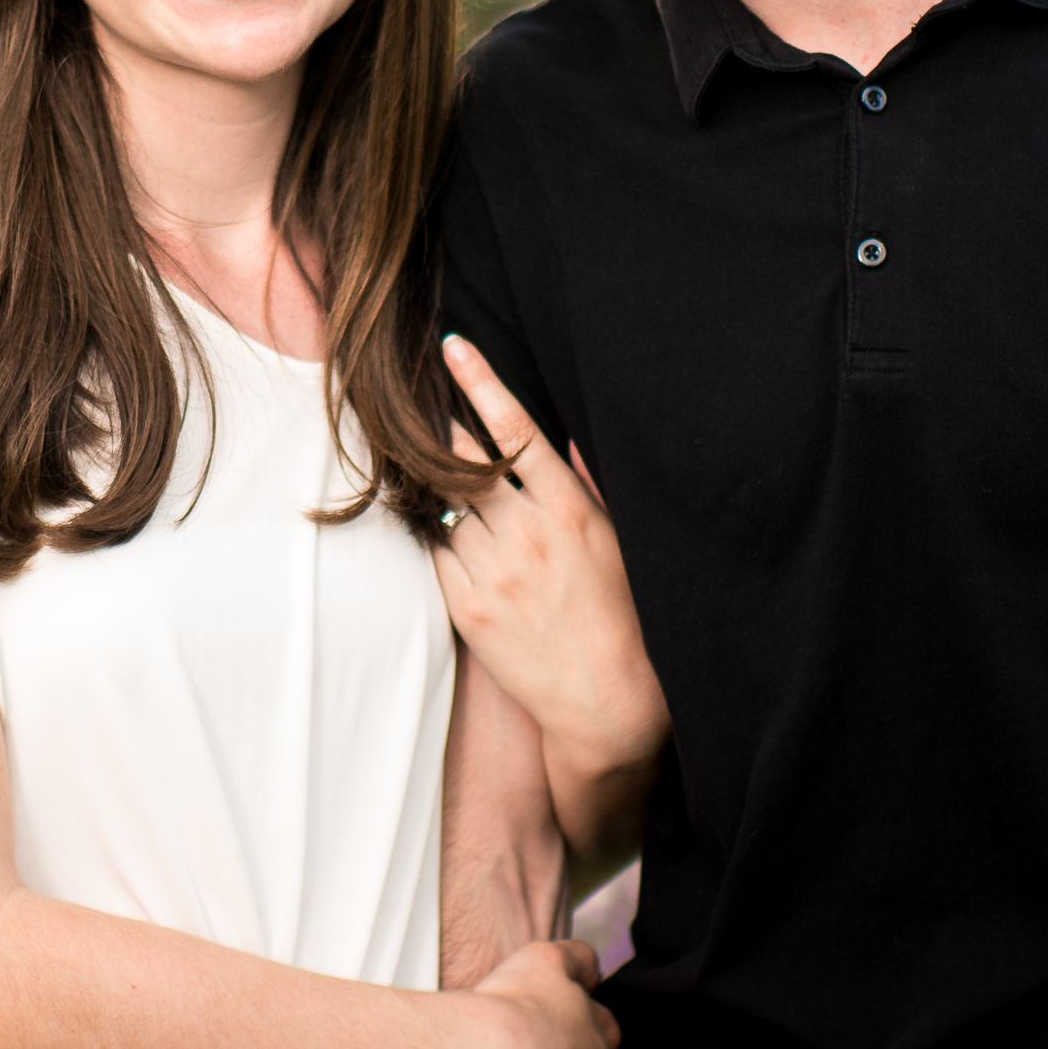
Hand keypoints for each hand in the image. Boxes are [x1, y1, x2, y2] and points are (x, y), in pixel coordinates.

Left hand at [435, 337, 667, 788]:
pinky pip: (437, 553)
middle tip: (423, 408)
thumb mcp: (619, 541)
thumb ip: (586, 486)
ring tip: (444, 488)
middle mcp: (528, 534)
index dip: (481, 382)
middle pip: (465, 462)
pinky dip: (439, 537)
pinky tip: (452, 536)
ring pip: (445, 507)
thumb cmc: (624, 615)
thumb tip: (566, 439)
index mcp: (570, 510)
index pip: (516, 431)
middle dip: (442, 433)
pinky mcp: (468, 606)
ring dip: (439, 490)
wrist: (606, 700)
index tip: (455, 348)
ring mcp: (495, 571)